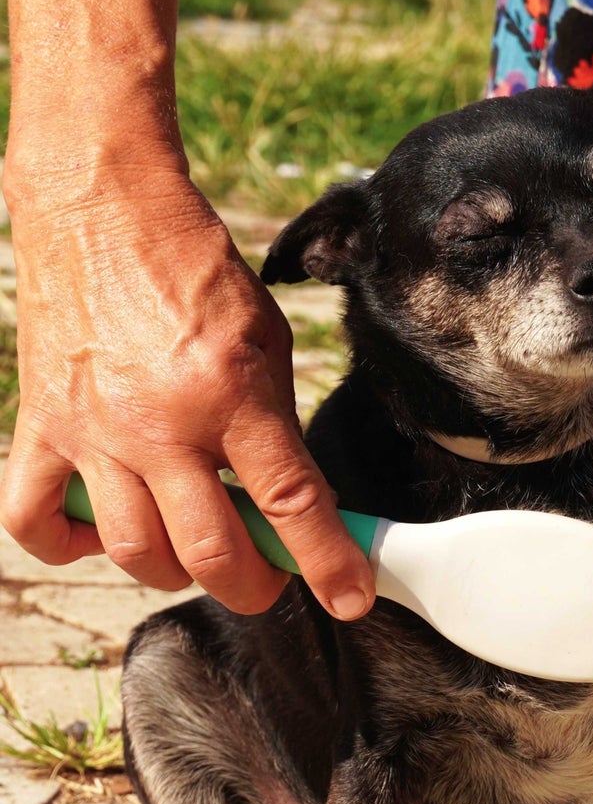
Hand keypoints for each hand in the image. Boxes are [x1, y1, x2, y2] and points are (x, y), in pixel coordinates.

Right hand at [0, 166, 374, 618]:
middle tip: (269, 578)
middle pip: (211, 551)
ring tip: (200, 552)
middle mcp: (161, 422)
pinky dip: (68, 545)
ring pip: (135, 551)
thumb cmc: (198, 273)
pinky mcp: (41, 425)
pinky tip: (103, 531)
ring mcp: (93, 429)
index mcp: (233, 393)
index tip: (349, 597)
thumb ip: (276, 428)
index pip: (290, 501)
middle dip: (255, 586)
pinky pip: (31, 518)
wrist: (105, 206)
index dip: (328, 563)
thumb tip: (290, 503)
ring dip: (178, 572)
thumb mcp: (270, 343)